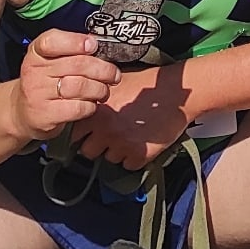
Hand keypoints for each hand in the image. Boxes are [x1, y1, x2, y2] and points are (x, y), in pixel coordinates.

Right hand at [11, 29, 120, 140]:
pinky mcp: (45, 115)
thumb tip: (98, 44)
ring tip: (104, 91)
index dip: (76, 42)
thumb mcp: (51, 60)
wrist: (22, 112)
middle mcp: (34, 71)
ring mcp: (38, 94)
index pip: (52, 41)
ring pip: (81, 86)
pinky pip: (78, 108)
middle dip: (103, 69)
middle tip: (113, 75)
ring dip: (100, 89)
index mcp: (36, 52)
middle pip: (77, 64)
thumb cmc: (45, 82)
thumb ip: (71, 50)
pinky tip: (91, 104)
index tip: (94, 45)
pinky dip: (91, 106)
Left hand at [70, 63, 189, 170]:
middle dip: (96, 145)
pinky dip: (133, 157)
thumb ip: (93, 96)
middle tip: (108, 135)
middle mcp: (105, 130)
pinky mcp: (139, 155)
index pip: (72, 133)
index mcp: (95, 111)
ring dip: (116, 151)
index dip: (81, 132)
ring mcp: (122, 144)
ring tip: (128, 135)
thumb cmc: (146, 84)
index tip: (87, 130)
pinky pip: (128, 165)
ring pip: (108, 159)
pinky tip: (140, 142)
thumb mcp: (113, 83)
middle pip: (87, 151)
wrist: (176, 93)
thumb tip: (78, 105)